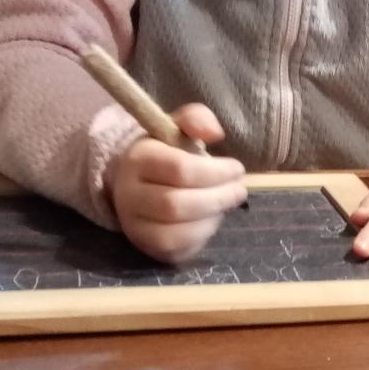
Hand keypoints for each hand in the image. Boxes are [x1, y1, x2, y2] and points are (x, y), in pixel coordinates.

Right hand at [106, 103, 247, 262]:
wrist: (133, 182)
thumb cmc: (164, 153)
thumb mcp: (178, 127)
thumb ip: (197, 119)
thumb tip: (215, 133)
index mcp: (138, 160)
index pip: (179, 169)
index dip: (216, 172)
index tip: (237, 168)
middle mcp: (129, 195)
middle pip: (177, 205)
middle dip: (218, 198)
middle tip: (240, 190)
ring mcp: (134, 225)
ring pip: (174, 233)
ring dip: (210, 219)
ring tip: (226, 203)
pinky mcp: (145, 247)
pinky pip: (175, 250)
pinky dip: (201, 236)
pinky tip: (211, 219)